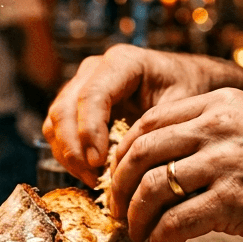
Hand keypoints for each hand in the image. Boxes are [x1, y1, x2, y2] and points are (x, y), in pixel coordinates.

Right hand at [43, 44, 225, 185]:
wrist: (186, 83)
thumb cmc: (187, 91)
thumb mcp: (181, 106)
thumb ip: (155, 130)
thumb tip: (131, 165)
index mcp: (123, 62)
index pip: (92, 95)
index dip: (89, 131)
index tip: (98, 163)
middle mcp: (95, 69)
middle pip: (65, 108)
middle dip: (74, 147)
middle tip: (93, 177)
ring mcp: (81, 85)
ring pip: (55, 121)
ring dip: (68, 154)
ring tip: (93, 179)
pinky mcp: (76, 105)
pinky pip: (58, 131)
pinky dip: (68, 154)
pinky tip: (90, 173)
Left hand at [108, 88, 242, 241]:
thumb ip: (210, 137)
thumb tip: (160, 164)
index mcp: (221, 104)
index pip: (150, 122)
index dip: (125, 153)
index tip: (120, 178)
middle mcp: (219, 127)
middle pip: (141, 152)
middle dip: (121, 187)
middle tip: (118, 210)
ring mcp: (225, 162)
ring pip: (153, 188)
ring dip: (136, 217)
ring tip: (138, 234)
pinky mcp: (232, 200)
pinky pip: (174, 222)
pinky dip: (159, 239)